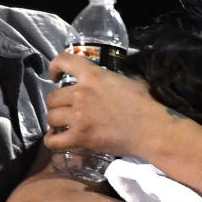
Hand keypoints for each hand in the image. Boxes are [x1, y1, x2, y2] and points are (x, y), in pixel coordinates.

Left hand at [45, 53, 162, 155]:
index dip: (54, 67)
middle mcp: (82, 93)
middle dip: (56, 103)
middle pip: (52, 97)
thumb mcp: (128, 80)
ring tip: (62, 124)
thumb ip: (110, 78)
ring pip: (50, 117)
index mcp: (93, 76)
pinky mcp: (80, 137)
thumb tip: (108, 79)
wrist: (151, 130)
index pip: (63, 60)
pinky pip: (53, 140)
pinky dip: (51, 140)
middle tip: (65, 109)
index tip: (55, 77)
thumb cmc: (146, 104)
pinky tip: (55, 138)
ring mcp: (79, 116)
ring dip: (54, 121)